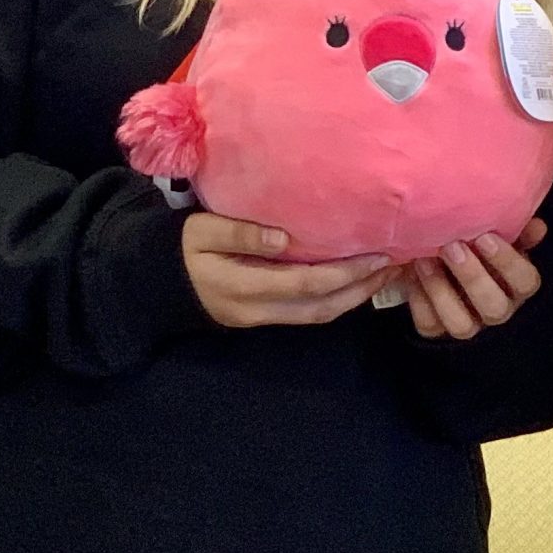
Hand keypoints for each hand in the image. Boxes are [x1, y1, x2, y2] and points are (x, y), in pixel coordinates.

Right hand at [182, 215, 392, 328]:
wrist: (158, 284)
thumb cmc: (181, 249)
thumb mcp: (200, 233)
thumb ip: (239, 234)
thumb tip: (283, 238)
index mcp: (243, 287)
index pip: (307, 284)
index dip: (346, 272)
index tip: (377, 253)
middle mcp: (258, 310)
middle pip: (322, 307)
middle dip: (362, 288)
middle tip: (394, 263)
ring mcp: (263, 319)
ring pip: (320, 315)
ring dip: (356, 296)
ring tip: (384, 272)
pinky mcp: (266, 318)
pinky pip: (310, 313)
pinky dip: (339, 298)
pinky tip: (356, 280)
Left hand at [404, 220, 550, 340]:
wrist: (448, 266)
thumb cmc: (481, 250)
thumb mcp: (501, 240)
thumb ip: (519, 233)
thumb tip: (537, 225)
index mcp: (517, 288)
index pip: (526, 283)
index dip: (508, 263)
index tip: (486, 237)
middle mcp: (497, 311)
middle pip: (494, 308)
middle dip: (472, 277)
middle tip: (452, 246)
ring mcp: (468, 325)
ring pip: (461, 325)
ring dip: (441, 291)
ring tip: (425, 259)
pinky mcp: (438, 331)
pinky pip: (429, 326)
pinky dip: (419, 301)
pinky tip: (411, 273)